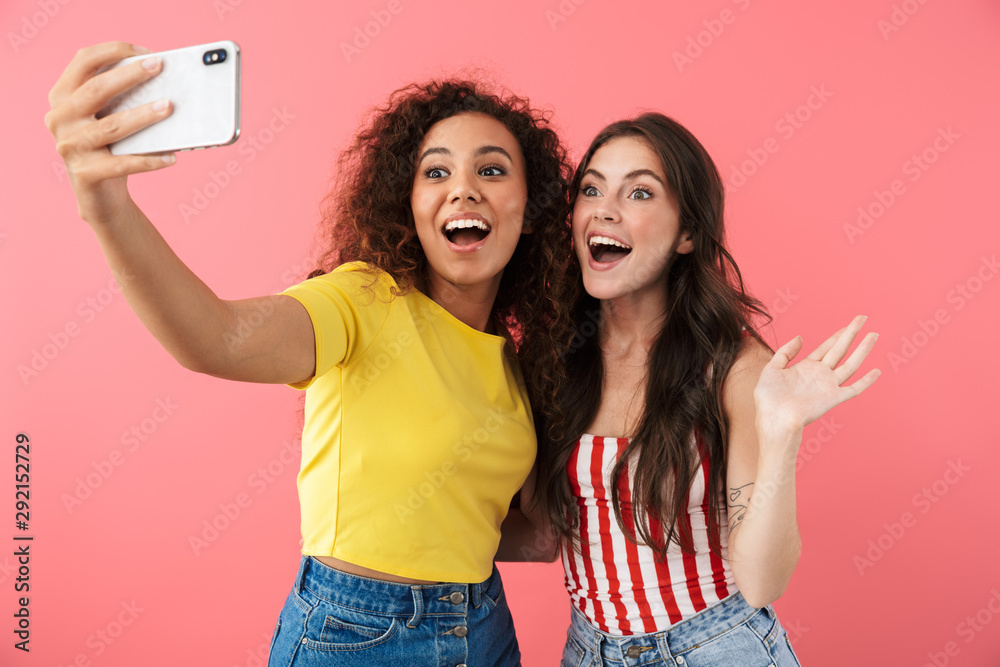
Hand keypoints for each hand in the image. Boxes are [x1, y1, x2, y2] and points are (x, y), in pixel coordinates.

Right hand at [44, 41, 175, 225]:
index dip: (113, 51)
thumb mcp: (107, 117)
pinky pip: (123, 164)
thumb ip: (121, 98)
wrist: (99, 195)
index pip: (83, 61)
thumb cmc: (109, 147)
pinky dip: (149, 161)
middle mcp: (59, 119)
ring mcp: (70, 146)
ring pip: (112, 126)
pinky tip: (171, 157)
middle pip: (96, 89)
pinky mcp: (85, 173)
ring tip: (168, 107)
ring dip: (143, 115)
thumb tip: (162, 81)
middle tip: (159, 67)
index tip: (146, 52)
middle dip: (130, 75)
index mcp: (62, 97)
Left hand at [753, 315, 879, 435]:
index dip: (837, 335)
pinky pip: (854, 389)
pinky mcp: (833, 398)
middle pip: (840, 350)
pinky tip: (877, 372)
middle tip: (863, 318)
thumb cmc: (768, 399)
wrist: (773, 418)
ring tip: (874, 335)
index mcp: (806, 368)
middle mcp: (820, 375)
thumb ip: (785, 352)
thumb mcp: (771, 369)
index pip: (826, 347)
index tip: (848, 324)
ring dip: (863, 350)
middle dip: (851, 333)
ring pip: (850, 364)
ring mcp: (828, 386)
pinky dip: (866, 381)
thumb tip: (800, 337)